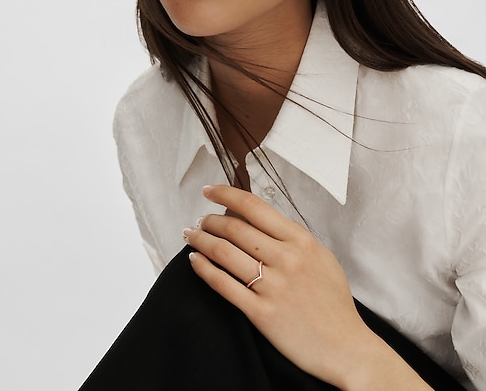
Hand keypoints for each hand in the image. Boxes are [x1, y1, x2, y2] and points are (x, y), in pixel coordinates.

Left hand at [182, 185, 379, 387]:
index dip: (225, 194)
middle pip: (235, 228)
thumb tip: (260, 220)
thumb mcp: (322, 258)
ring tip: (190, 235)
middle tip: (199, 220)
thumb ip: (293, 238)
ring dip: (200, 240)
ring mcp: (273, 285)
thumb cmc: (334, 301)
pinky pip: (223, 284)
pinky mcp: (261, 312)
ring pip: (224, 252)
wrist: (346, 346)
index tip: (208, 191)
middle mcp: (286, 258)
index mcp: (300, 240)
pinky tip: (194, 261)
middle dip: (209, 220)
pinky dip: (203, 269)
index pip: (254, 207)